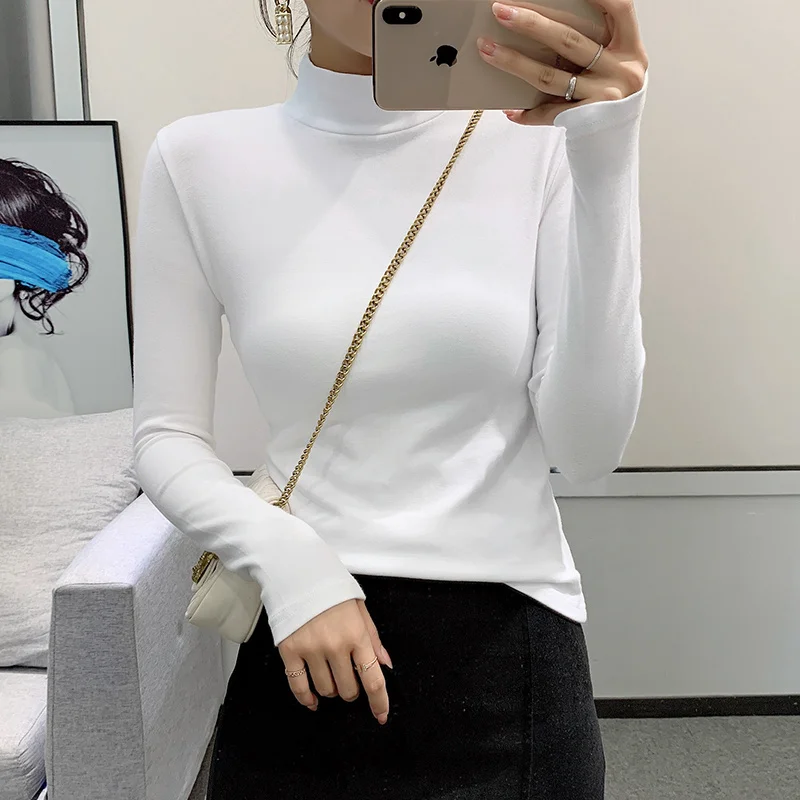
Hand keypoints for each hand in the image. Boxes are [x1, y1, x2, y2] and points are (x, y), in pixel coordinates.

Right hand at [278, 598, 392, 724]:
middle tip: (349, 677)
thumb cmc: (332, 590)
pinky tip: (312, 701)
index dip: (379, 702)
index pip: (373, 679)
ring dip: (331, 689)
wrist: (300, 573)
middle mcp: (336, 646)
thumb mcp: (360, 609)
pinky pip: (298, 686)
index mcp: (357, 635)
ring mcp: (312, 650)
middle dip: (352, 690)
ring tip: (331, 675)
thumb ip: (373, 639)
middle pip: (348, 690)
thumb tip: (385, 666)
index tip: (381, 715)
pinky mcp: (290, 651)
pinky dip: (306, 698)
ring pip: (326, 690)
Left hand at [477, 0, 648, 125]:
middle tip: (500, 11)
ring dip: (513, 62)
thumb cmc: (608, 100)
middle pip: (568, 39)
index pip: (619, 8)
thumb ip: (589, 47)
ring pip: (550, 76)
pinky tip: (509, 108)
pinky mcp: (587, 120)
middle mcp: (622, 70)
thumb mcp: (610, 68)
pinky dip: (527, 112)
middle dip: (530, 23)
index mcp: (630, 49)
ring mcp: (605, 96)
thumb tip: (538, 24)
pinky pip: (549, 112)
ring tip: (487, 49)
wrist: (615, 147)